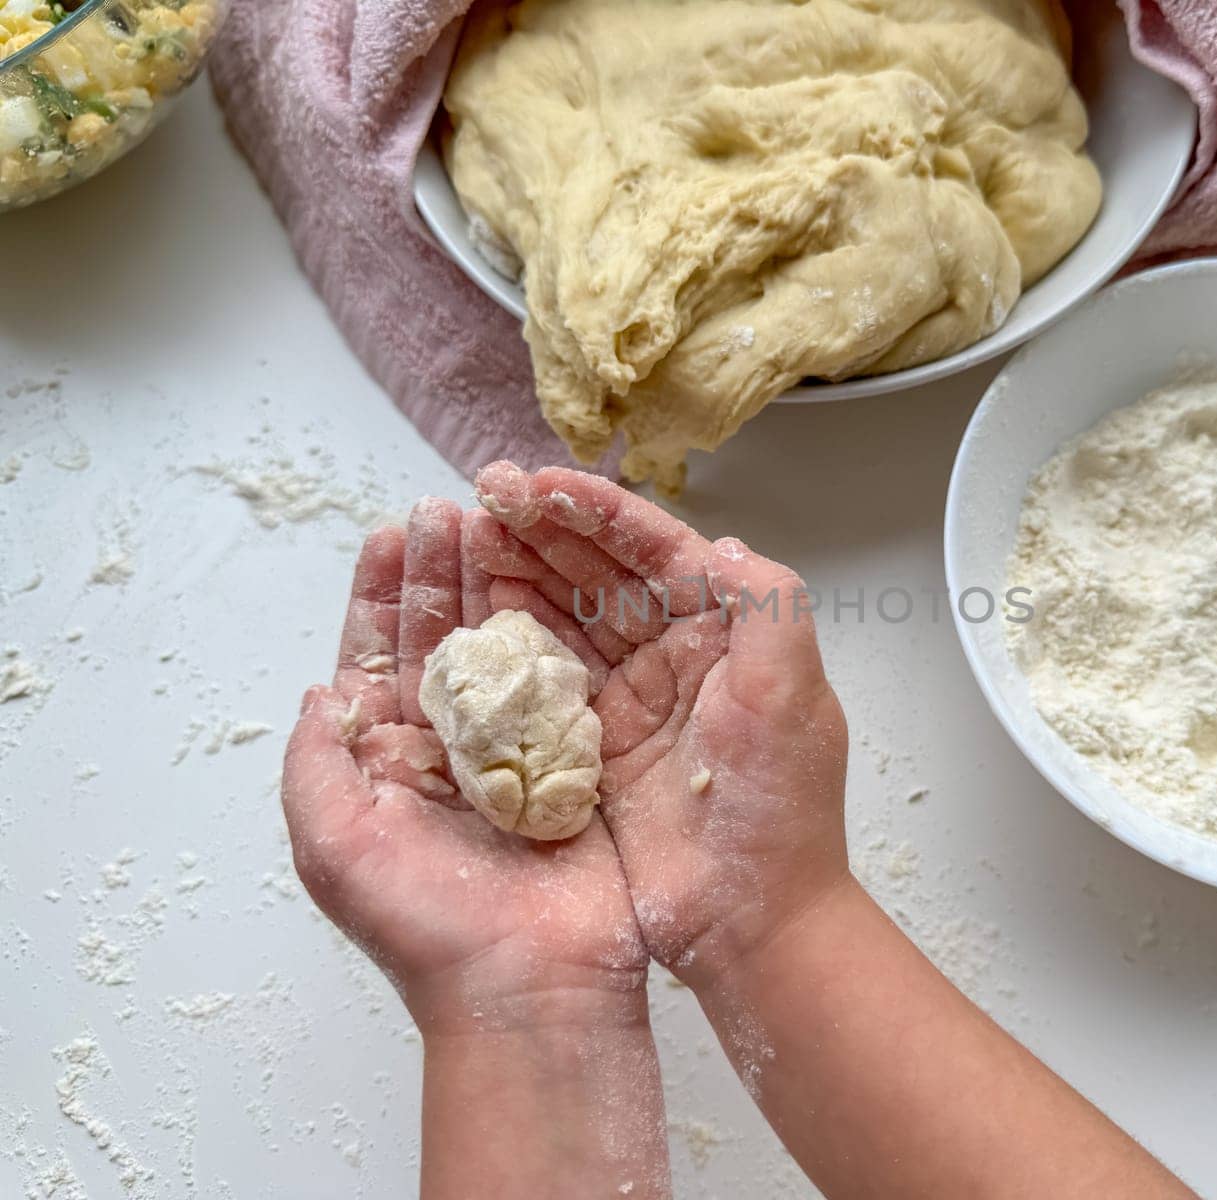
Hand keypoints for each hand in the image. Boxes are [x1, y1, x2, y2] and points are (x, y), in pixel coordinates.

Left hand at [282, 498, 649, 1036]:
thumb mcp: (334, 844)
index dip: (381, 594)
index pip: (378, 657)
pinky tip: (562, 581)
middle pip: (443, 637)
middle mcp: (451, 746)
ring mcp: (518, 750)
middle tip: (451, 505)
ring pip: (505, 645)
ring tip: (501, 522)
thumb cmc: (427, 924)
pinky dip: (563, 627)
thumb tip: (320, 690)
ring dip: (501, 584)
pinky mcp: (578, 759)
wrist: (532, 983)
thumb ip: (316, 762)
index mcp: (389, 761)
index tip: (390, 532)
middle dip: (443, 570)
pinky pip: (568, 679)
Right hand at [465, 463, 851, 991]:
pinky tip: (476, 610)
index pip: (658, 552)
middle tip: (483, 498)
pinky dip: (514, 640)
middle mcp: (679, 654)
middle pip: (604, 573)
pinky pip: (548, 678)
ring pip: (570, 615)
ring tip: (467, 538)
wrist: (752, 924)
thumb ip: (770, 606)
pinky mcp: (596, 746)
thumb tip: (721, 541)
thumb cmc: (779, 814)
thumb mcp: (792, 696)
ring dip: (522, 573)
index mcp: (727, 632)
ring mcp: (634, 699)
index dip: (598, 512)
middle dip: (546, 531)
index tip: (538, 484)